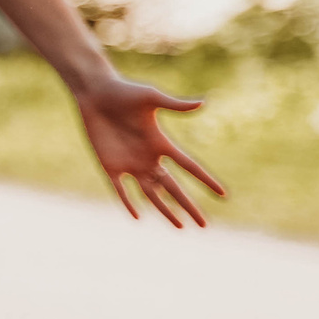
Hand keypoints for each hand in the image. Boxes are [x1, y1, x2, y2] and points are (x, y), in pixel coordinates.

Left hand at [71, 71, 226, 227]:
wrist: (95, 93)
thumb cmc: (124, 91)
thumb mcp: (151, 98)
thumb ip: (175, 105)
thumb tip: (203, 102)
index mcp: (161, 143)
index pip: (189, 167)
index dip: (206, 181)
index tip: (223, 195)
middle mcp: (149, 157)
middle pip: (173, 188)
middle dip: (188, 206)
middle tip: (204, 225)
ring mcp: (129, 164)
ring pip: (151, 194)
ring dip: (165, 210)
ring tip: (180, 227)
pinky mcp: (109, 166)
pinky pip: (121, 190)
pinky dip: (128, 203)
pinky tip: (138, 216)